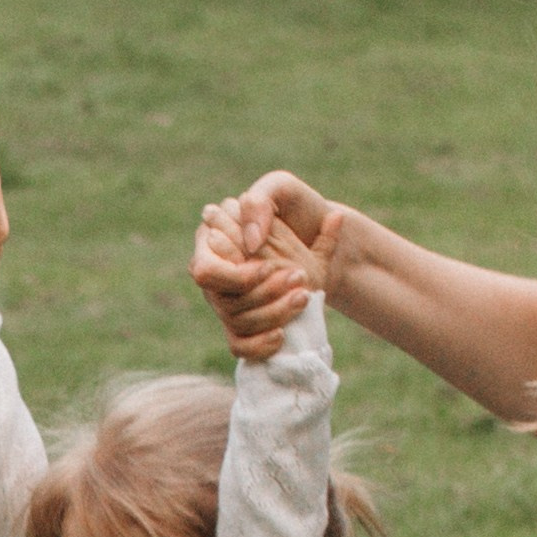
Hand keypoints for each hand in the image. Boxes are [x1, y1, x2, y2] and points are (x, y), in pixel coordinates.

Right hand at [192, 189, 341, 360]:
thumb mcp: (283, 190)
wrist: (331, 243)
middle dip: (262, 293)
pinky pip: (238, 346)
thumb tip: (251, 241)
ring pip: (235, 322)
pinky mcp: (243, 325)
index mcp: (214, 241)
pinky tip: (282, 335)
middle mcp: (216, 274)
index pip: (205, 271)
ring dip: (272, 313)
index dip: (237, 275)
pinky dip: (258, 345)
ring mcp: (227, 302)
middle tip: (299, 278)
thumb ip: (261, 200)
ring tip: (304, 297)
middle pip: (223, 301)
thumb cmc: (300, 210)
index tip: (269, 267)